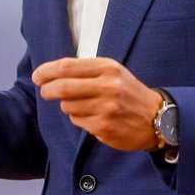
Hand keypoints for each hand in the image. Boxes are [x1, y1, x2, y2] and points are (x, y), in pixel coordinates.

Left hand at [32, 57, 162, 150]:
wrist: (157, 118)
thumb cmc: (128, 91)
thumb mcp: (113, 71)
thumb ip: (86, 70)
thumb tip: (52, 73)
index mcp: (107, 68)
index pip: (67, 67)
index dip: (47, 71)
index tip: (38, 76)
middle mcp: (107, 87)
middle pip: (63, 87)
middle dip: (48, 90)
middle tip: (44, 91)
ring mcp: (105, 109)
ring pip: (68, 106)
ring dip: (67, 105)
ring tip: (81, 104)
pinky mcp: (104, 128)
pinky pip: (78, 121)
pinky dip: (79, 118)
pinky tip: (93, 116)